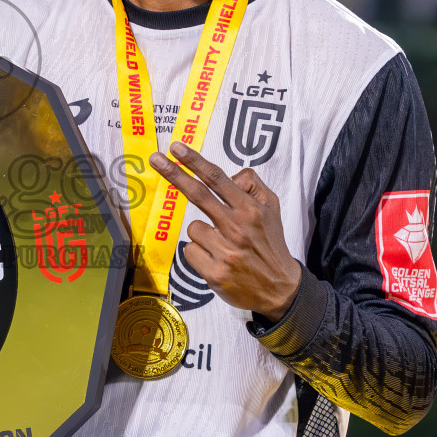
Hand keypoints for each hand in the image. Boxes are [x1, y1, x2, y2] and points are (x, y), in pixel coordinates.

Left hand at [148, 141, 301, 320]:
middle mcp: (237, 228)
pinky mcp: (214, 273)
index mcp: (251, 210)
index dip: (194, 161)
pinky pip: (190, 251)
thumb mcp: (271, 208)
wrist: (279, 288)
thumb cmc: (269, 243)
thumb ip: (252, 185)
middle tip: (156, 158)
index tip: (177, 148)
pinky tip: (217, 259)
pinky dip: (199, 254)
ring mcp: (225, 251)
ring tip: (222, 244)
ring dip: (202, 233)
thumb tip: (230, 176)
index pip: (217, 179)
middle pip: (198, 194)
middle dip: (174, 174)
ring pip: (193, 228)